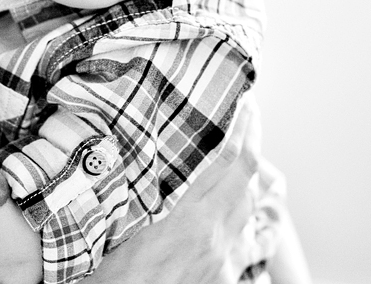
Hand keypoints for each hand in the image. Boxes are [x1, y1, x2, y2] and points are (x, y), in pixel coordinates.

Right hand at [86, 93, 262, 283]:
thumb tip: (134, 162)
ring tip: (251, 161)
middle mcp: (219, 244)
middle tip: (249, 119)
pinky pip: (248, 246)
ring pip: (253, 215)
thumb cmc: (115, 282)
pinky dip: (248, 221)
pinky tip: (244, 216)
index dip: (245, 129)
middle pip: (250, 184)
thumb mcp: (120, 235)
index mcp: (193, 224)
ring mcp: (226, 267)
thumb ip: (138, 200)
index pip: (232, 164)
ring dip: (255, 184)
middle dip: (253, 146)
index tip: (247, 103)